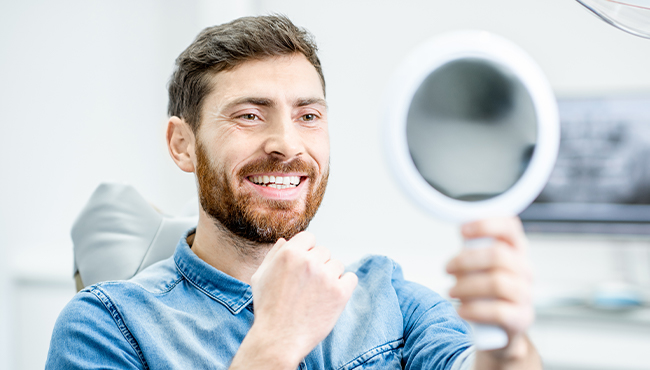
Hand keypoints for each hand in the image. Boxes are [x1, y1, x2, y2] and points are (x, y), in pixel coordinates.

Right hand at [232, 232, 357, 368]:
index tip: (304, 266)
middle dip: (318, 265)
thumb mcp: (260, 277)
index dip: (307, 251)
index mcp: (289, 253)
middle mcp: (309, 261)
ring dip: (331, 276)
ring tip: (317, 294)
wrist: (279, 339)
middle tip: (308, 285)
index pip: (309, 238)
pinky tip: (331, 297)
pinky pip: (351, 278)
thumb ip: (273, 255)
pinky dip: (344, 286)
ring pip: (337, 264)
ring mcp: (326, 276)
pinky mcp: (340, 292)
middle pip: (324, 251)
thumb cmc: (268, 309)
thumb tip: (286, 241)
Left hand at [446, 217, 536, 364]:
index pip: (510, 227)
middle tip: (448, 268)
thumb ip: (473, 249)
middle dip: (466, 260)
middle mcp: (525, 269)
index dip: (486, 224)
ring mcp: (525, 294)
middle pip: (498, 255)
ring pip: (497, 282)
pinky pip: (498, 311)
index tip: (462, 230)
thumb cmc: (486, 291)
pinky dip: (474, 310)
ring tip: (452, 291)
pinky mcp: (521, 318)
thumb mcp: (480, 266)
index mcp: (516, 251)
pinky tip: (461, 310)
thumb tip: (460, 231)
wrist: (499, 329)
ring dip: (467, 286)